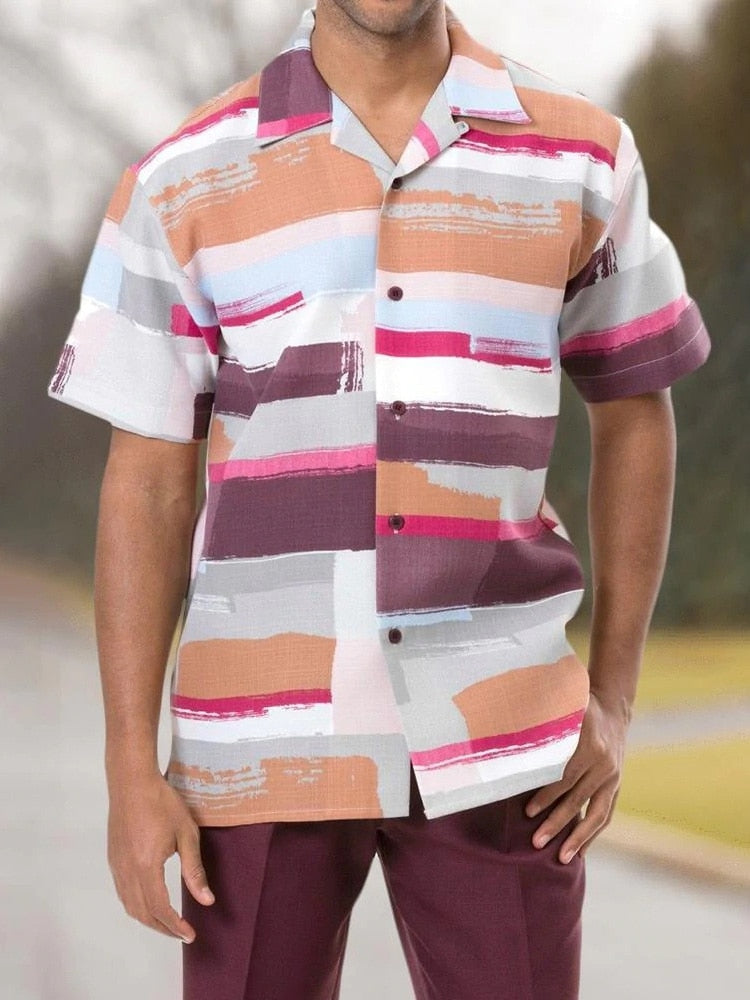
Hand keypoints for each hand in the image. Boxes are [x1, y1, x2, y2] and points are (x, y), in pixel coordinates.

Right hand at [106, 771, 214, 942]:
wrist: (131, 782)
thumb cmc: (162, 803)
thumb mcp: (186, 834)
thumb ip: (194, 870)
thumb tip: (207, 901)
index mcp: (146, 867)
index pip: (160, 908)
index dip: (175, 926)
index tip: (190, 935)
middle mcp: (127, 872)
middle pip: (143, 913)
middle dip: (163, 928)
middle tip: (182, 933)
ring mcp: (117, 866)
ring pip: (130, 906)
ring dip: (149, 919)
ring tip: (168, 923)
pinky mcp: (114, 859)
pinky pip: (123, 893)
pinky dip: (137, 906)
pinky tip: (150, 902)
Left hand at [524, 688, 629, 863]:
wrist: (612, 708)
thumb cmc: (575, 707)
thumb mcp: (562, 708)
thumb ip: (541, 722)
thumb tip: (509, 736)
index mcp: (589, 743)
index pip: (564, 775)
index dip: (546, 794)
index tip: (527, 812)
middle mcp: (604, 763)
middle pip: (576, 798)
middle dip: (556, 822)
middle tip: (536, 842)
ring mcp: (612, 776)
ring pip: (594, 812)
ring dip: (577, 837)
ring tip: (560, 858)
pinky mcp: (617, 786)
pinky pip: (605, 814)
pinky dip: (593, 834)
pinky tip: (581, 853)